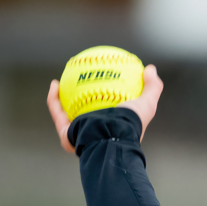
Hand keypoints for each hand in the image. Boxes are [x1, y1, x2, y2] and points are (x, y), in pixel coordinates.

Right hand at [47, 64, 163, 153]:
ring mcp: (80, 132)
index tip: (105, 77)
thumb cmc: (130, 123)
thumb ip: (152, 87)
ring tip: (62, 78)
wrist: (110, 137)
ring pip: (68, 111)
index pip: (110, 109)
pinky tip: (55, 83)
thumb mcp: (147, 103)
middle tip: (81, 78)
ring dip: (63, 96)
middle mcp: (97, 129)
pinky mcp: (66, 133)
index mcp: (114, 126)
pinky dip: (54, 97)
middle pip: (87, 111)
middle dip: (82, 95)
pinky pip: (57, 111)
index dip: (107, 93)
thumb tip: (150, 68)